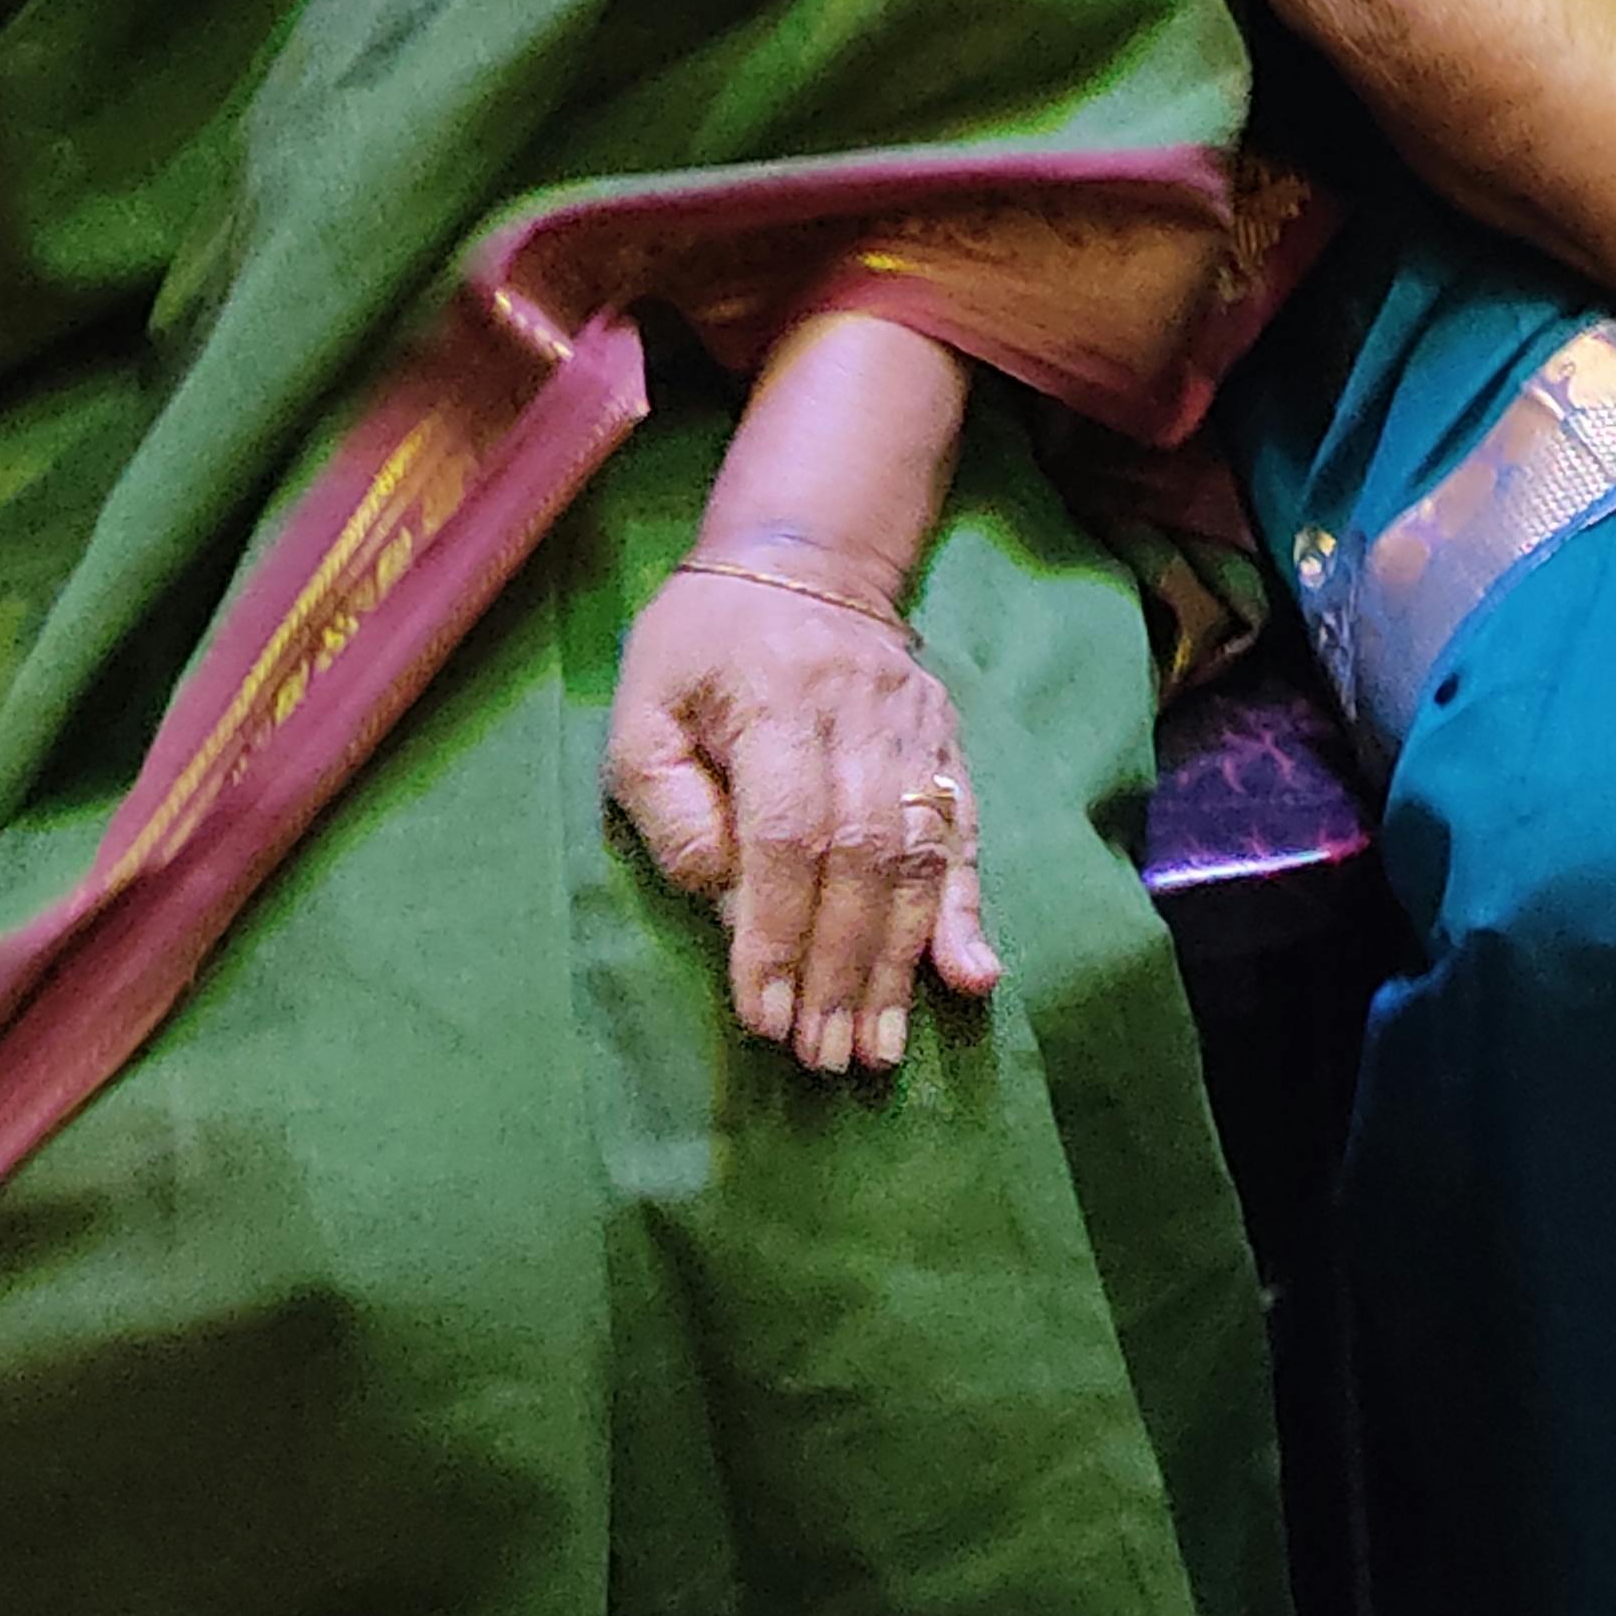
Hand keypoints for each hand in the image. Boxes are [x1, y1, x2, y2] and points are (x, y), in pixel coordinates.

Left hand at [608, 561, 1001, 1078]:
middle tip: (822, 1058)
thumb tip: (725, 903)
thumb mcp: (643, 712)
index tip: (764, 1015)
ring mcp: (915, 729)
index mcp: (775, 699)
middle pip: (862, 857)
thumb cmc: (700, 647)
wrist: (804, 557)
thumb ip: (673, 809)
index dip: (777, 930)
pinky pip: (964, 836)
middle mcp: (859, 714)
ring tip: (878, 1049)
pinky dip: (966, 913)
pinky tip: (972, 978)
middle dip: (841, 969)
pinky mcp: (948, 744)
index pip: (786, 831)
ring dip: (900, 963)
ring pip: (918, 858)